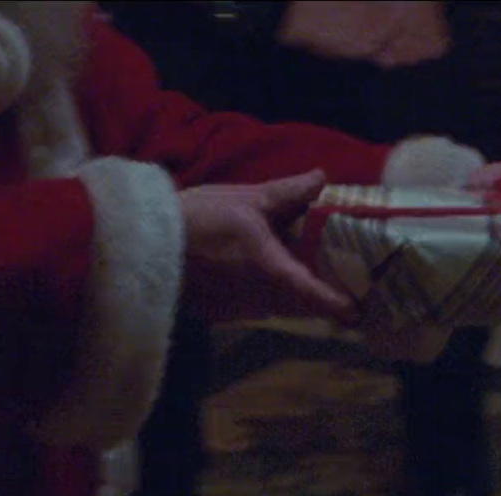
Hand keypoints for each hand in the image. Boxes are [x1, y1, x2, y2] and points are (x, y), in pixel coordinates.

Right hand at [178, 170, 356, 324]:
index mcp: (268, 267)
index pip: (309, 291)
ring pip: (278, 309)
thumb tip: (322, 178)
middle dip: (321, 304)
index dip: (333, 303)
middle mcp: (257, 295)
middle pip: (299, 306)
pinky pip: (254, 310)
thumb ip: (287, 193)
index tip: (357, 312)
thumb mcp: (245, 198)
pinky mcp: (219, 314)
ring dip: (295, 302)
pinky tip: (267, 284)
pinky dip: (268, 300)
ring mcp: (237, 309)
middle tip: (344, 295)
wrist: (143, 243)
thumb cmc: (197, 217)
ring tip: (313, 289)